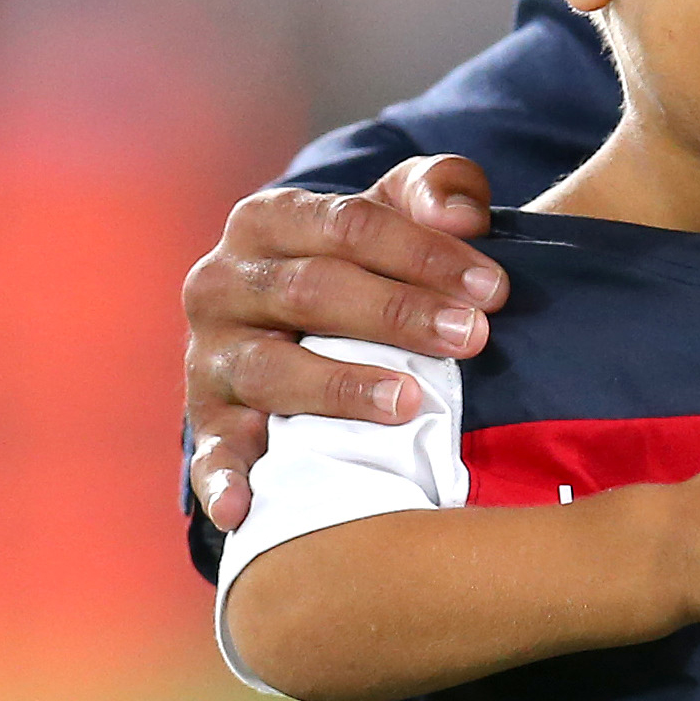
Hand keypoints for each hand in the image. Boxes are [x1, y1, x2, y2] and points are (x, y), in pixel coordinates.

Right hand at [183, 155, 505, 528]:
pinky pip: (210, 452)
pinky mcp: (206, 419)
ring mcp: (209, 355)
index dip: (424, 253)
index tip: (493, 286)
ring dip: (340, 387)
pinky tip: (243, 510)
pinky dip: (222, 480)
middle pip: (312, 291)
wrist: (284, 325)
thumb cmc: (357, 264)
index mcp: (269, 219)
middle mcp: (224, 282)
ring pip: (271, 368)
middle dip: (397, 313)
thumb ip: (434, 190)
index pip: (348, 225)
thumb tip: (462, 213)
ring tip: (409, 400)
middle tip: (473, 337)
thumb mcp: (391, 214)